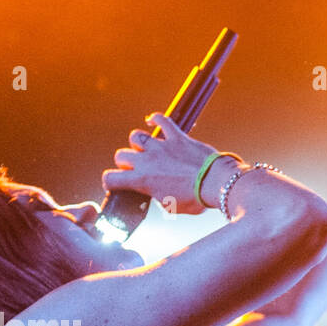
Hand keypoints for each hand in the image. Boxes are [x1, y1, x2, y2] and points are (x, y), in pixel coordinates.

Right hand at [101, 112, 218, 214]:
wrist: (215, 184)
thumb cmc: (195, 199)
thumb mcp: (170, 206)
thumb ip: (156, 196)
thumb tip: (154, 192)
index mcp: (142, 181)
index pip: (112, 178)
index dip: (110, 181)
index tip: (115, 182)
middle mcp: (147, 161)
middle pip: (122, 155)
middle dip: (126, 162)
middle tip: (136, 167)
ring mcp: (161, 147)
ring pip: (136, 136)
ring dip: (138, 143)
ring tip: (146, 149)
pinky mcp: (176, 137)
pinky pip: (162, 120)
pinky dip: (156, 119)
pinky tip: (152, 121)